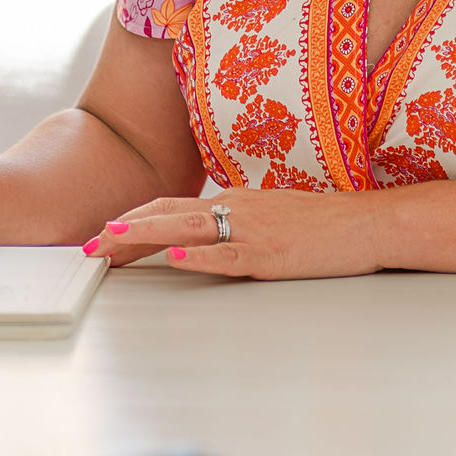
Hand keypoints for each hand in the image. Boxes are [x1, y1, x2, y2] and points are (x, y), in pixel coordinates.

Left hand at [88, 188, 384, 279]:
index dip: (134, 220)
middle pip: (167, 213)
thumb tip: (206, 237)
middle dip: (123, 229)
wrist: (367, 223)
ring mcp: (252, 229)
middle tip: (88, 244)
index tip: (104, 234)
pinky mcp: (271, 253)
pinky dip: (198, 254)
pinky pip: (227, 253)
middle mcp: (237, 208)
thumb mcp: (272, 216)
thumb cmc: (325, 224)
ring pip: (187, 228)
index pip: (171, 207)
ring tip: (110, 243)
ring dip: (143, 235)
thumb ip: (238, 223)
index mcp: (235, 201)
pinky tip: (175, 255)